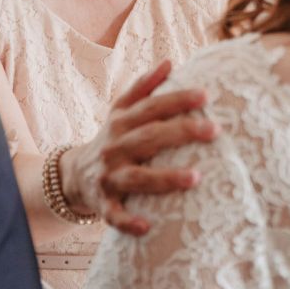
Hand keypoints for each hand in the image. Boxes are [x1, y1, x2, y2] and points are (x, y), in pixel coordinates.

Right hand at [61, 61, 219, 235]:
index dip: (178, 100)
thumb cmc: (111, 139)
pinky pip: (115, 216)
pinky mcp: (105, 205)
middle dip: (181, 132)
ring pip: (137, 177)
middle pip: (149, 137)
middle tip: (214, 130)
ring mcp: (109, 177)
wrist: (75, 175)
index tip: (206, 95)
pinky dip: (129, 221)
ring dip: (165, 178)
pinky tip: (148, 226)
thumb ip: (144, 87)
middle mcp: (115, 147)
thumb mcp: (120, 111)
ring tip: (196, 177)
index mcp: (121, 122)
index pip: (152, 107)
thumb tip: (170, 62)